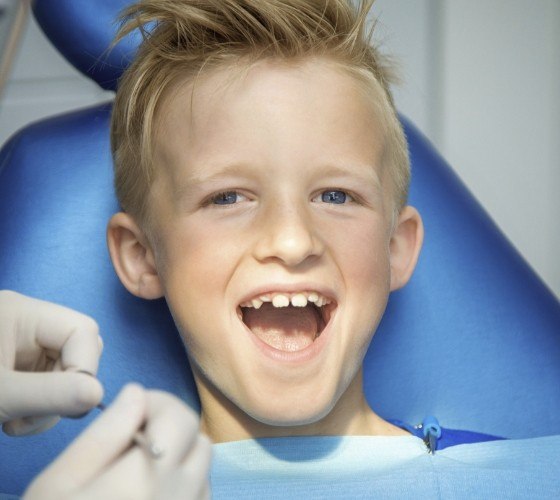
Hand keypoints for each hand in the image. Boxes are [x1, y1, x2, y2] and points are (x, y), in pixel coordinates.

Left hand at [0, 290, 103, 435]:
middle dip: (67, 386)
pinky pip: (51, 382)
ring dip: (52, 402)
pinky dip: (40, 406)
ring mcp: (23, 344)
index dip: (85, 366)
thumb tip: (99, 395)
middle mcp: (27, 322)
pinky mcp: (18, 364)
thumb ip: (50, 394)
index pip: (82, 330)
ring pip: (67, 370)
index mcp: (22, 312)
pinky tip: (13, 417)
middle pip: (79, 348)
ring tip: (16, 421)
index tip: (72, 403)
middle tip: (39, 413)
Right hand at [24, 384, 211, 499]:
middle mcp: (180, 494)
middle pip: (196, 437)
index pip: (179, 416)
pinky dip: (186, 483)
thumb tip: (138, 393)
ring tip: (142, 469)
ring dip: (180, 455)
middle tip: (134, 439)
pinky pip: (202, 493)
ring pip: (203, 465)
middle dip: (170, 426)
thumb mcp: (62, 481)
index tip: (131, 413)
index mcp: (147, 475)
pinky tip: (154, 495)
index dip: (156, 404)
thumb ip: (106, 433)